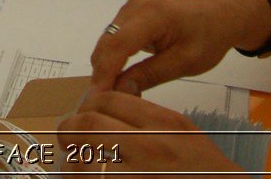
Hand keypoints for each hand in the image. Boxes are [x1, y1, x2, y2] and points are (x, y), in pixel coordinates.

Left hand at [58, 90, 243, 174]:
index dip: (88, 105)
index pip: (107, 100)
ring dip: (72, 160)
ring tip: (73, 161)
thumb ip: (147, 114)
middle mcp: (148, 147)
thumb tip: (106, 103)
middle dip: (70, 129)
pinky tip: (84, 177)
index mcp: (162, 123)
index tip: (83, 113)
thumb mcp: (182, 130)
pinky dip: (79, 177)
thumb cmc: (203, 168)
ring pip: (83, 160)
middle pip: (88, 125)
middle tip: (68, 136)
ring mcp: (137, 175)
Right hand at [90, 0, 256, 93]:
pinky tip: (120, 77)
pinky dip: (113, 58)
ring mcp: (130, 8)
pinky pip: (114, 38)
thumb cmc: (208, 38)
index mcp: (152, 15)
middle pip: (107, 42)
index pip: (117, 44)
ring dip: (106, 66)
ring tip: (114, 93)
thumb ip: (151, 75)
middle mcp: (134, 7)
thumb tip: (120, 90)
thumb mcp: (184, 62)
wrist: (220, 16)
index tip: (98, 98)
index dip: (105, 71)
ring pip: (107, 41)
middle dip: (102, 72)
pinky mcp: (130, 15)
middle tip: (105, 103)